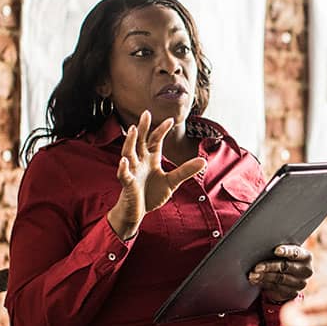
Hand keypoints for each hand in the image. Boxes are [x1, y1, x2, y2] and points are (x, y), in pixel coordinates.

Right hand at [106, 110, 207, 239]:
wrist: (137, 212)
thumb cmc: (151, 194)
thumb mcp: (172, 181)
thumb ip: (185, 171)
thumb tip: (203, 161)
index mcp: (150, 159)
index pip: (155, 140)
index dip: (161, 130)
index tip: (170, 120)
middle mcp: (139, 162)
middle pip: (140, 141)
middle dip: (142, 128)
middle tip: (146, 113)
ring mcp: (132, 171)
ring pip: (128, 153)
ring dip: (130, 141)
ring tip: (132, 130)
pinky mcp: (127, 184)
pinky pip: (124, 174)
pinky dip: (123, 168)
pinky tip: (124, 161)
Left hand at [250, 245, 312, 303]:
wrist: (290, 276)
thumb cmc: (285, 259)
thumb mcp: (285, 252)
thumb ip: (279, 250)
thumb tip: (262, 248)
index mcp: (306, 257)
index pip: (296, 253)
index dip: (286, 251)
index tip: (276, 251)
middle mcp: (306, 270)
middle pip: (286, 267)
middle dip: (270, 266)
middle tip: (257, 267)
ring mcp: (300, 283)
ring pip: (280, 279)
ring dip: (264, 276)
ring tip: (253, 275)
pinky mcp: (293, 293)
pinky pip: (277, 288)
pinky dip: (264, 284)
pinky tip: (256, 281)